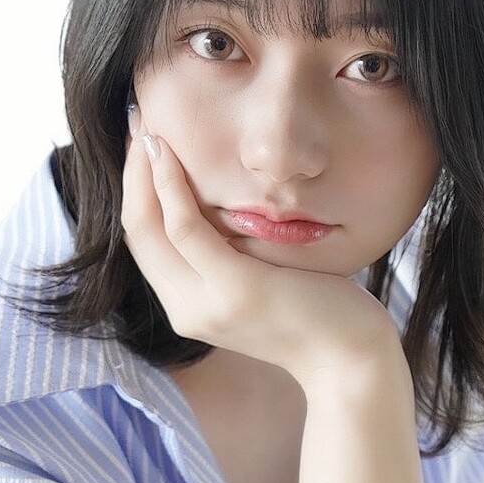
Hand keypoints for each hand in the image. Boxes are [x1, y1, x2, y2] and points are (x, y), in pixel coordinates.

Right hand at [119, 123, 397, 389]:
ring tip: (148, 126)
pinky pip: (186, 229)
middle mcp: (187, 310)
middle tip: (137, 121)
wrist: (352, 361)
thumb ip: (234, 252)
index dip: (135, 189)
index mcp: (189, 307)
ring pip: (150, 227)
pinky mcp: (234, 290)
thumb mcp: (263, 280)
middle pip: (136, 231)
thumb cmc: (319, 315)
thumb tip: (224, 204)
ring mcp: (207, 303)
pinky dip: (172, 188)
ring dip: (143, 171)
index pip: (144, 242)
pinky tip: (172, 154)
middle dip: (131, 172)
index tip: (142, 144)